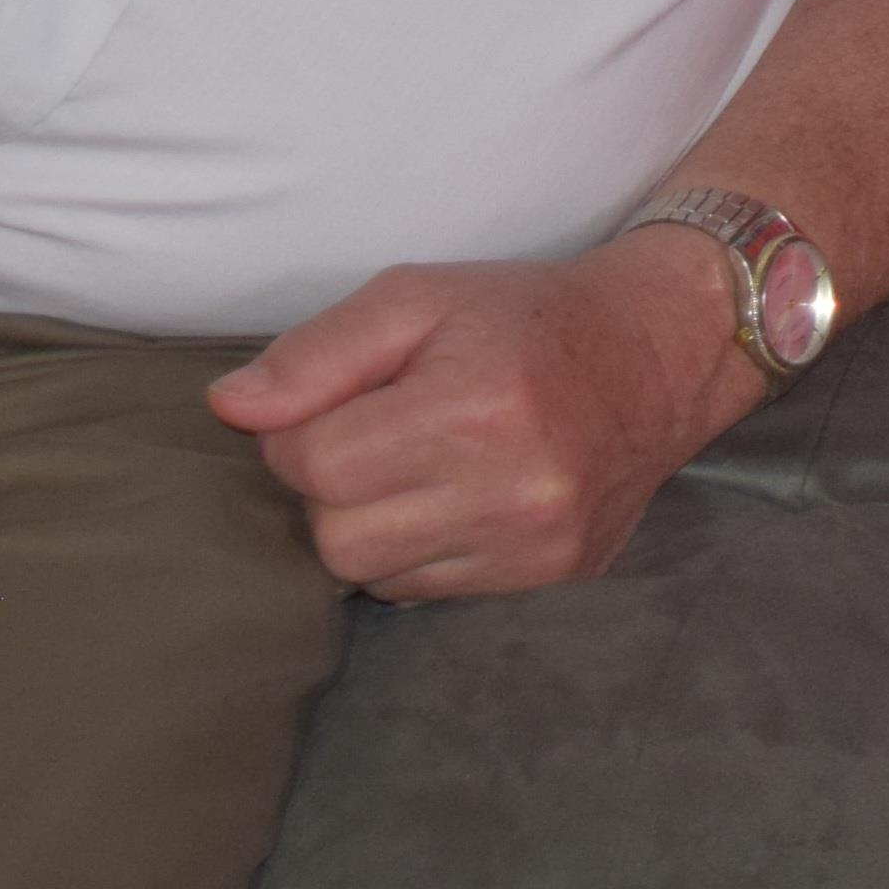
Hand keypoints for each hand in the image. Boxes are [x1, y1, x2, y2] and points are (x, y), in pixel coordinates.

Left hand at [206, 228, 745, 596]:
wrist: (660, 351)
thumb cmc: (527, 316)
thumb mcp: (419, 296)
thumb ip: (319, 352)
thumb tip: (228, 409)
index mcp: (471, 408)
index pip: (313, 464)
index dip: (302, 432)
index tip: (342, 402)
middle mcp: (509, 489)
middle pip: (335, 537)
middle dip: (332, 488)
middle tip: (376, 436)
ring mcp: (535, 545)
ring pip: (376, 575)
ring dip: (373, 525)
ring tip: (417, 466)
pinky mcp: (551, 575)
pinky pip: (428, 592)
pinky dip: (419, 550)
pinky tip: (454, 498)